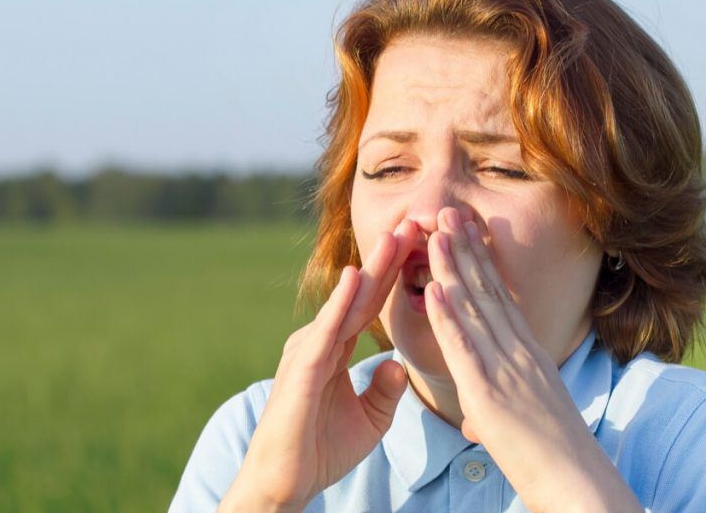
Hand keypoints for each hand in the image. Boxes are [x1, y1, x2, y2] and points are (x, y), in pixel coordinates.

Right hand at [220, 220, 416, 511]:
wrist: (285, 483)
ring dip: (371, 270)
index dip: (395, 275)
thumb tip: (400, 366)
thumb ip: (385, 391)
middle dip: (388, 259)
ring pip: (346, 304)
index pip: (371, 304)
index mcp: (336, 349)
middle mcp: (321, 342)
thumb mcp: (370, 420)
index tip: (420, 245)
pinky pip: (327, 331)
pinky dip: (341, 303)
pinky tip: (356, 277)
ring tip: (395, 236)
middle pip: (361, 294)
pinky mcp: (303, 369)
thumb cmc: (320, 451)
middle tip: (414, 222)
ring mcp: (309, 352)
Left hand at [423, 207, 640, 512]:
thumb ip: (496, 409)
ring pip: (474, 309)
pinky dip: (447, 317)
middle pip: (488, 291)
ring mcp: (506, 369)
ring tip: (435, 233)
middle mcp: (519, 352)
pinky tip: (432, 290)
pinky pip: (464, 348)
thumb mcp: (525, 420)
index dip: (482, 261)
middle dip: (465, 249)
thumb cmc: (552, 456)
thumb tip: (474, 418)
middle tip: (448, 212)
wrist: (576, 481)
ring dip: (451, 268)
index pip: (502, 297)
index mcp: (529, 353)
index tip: (468, 230)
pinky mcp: (489, 394)